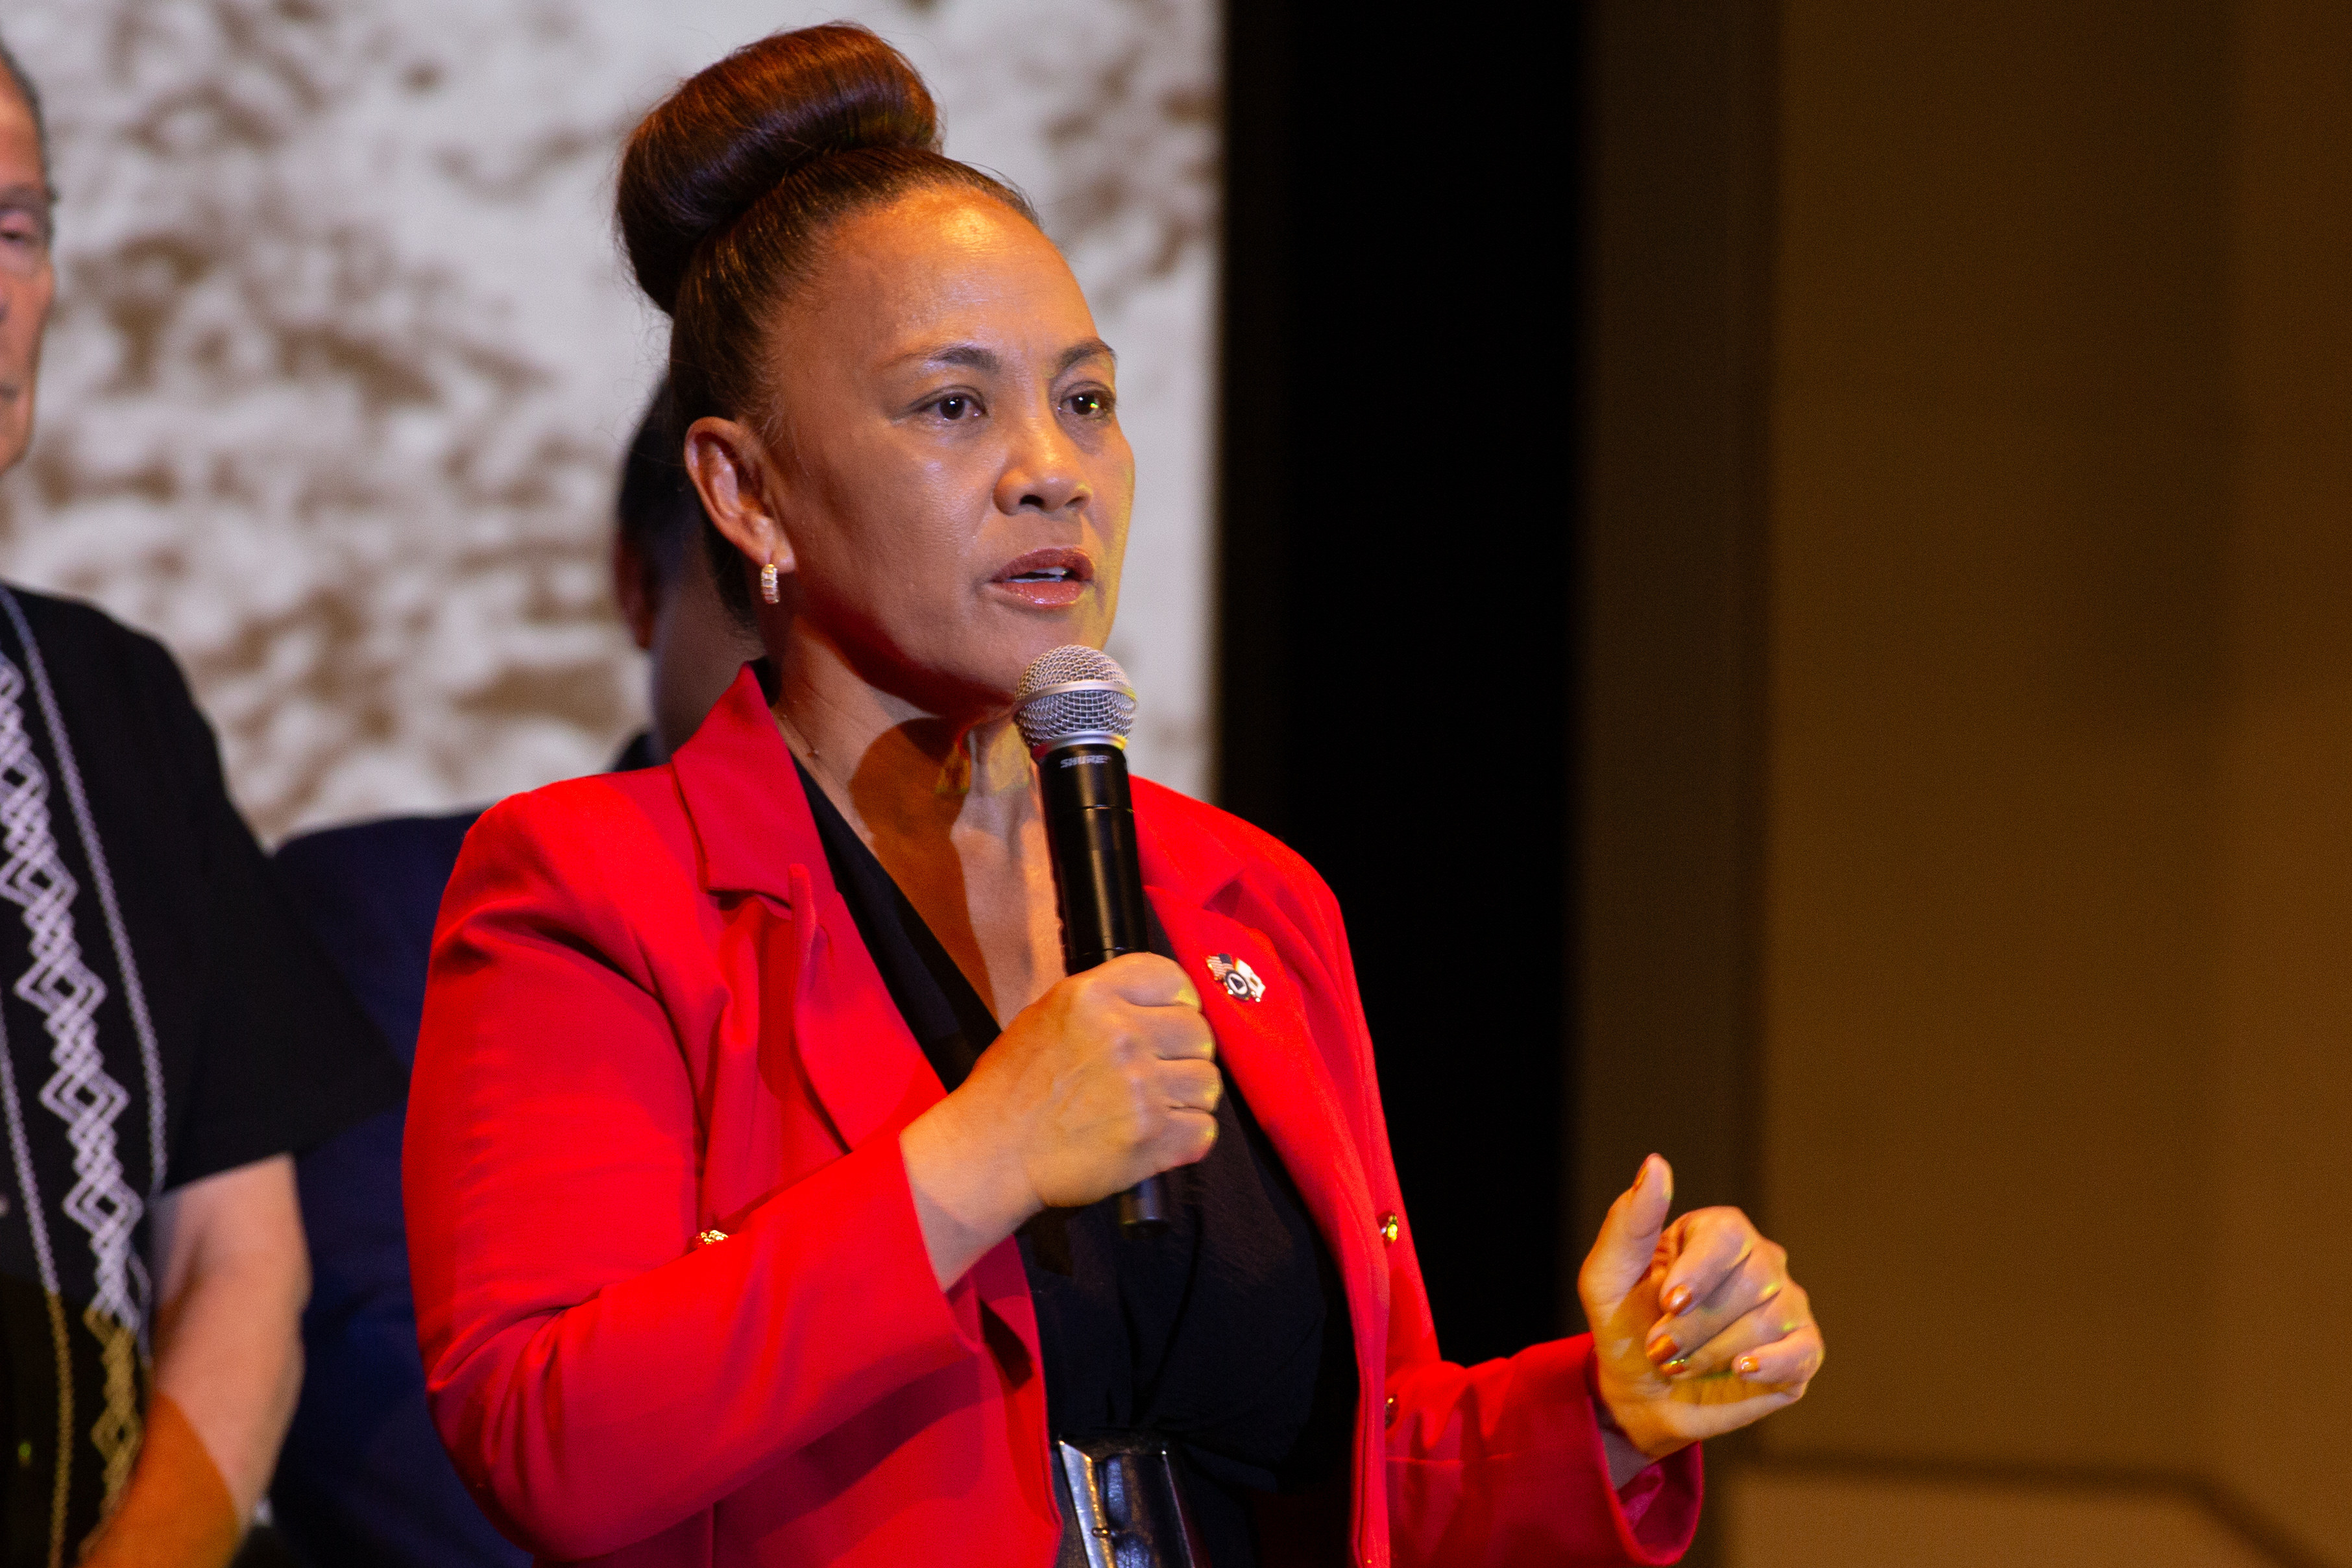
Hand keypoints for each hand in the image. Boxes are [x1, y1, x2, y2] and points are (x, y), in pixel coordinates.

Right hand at [900, 953, 1219, 1283]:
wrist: (990, 1153)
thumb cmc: (1010, 1090)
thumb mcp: (1045, 1016)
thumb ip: (1101, 1004)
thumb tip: (1153, 1006)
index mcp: (1092, 996)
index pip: (1172, 978)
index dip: (1180, 1002)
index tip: (1173, 1018)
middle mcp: (1122, 1034)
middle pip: (1198, 1032)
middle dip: (1186, 1054)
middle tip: (1163, 1072)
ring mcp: (1141, 1086)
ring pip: (1208, 1082)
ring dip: (1191, 1098)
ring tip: (1162, 1107)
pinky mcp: (1152, 1135)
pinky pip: (1205, 1130)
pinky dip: (1190, 1138)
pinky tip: (1163, 1137)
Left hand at [1576, 1155, 1822, 1465]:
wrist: (1638, 1393)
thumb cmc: (1624, 1326)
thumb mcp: (1609, 1275)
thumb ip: (1631, 1221)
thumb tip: (1655, 1164)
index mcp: (1715, 1233)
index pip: (1728, 1234)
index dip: (1700, 1271)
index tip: (1667, 1303)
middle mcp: (1759, 1261)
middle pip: (1753, 1280)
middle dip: (1697, 1324)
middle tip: (1659, 1347)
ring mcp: (1786, 1304)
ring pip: (1770, 1319)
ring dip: (1715, 1351)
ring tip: (1680, 1363)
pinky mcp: (1801, 1350)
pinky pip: (1803, 1352)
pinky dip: (1771, 1364)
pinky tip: (1740, 1370)